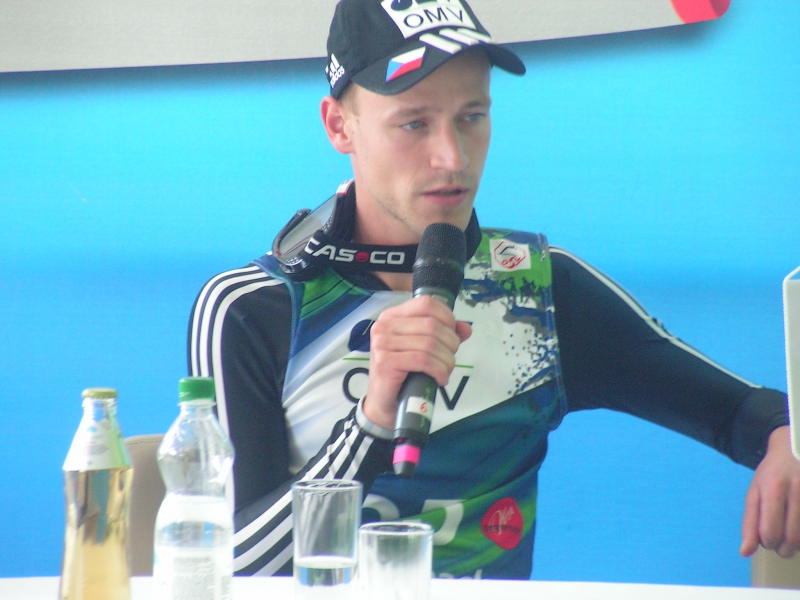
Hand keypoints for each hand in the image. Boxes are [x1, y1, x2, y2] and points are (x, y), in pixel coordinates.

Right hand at [362, 295, 471, 429]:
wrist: (385, 404)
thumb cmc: (405, 374)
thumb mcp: (425, 349)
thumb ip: (445, 334)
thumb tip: (466, 328)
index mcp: (393, 316)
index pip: (427, 303)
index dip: (447, 318)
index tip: (452, 336)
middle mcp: (384, 325)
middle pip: (432, 325)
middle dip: (450, 344)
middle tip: (449, 359)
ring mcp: (382, 343)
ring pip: (429, 344)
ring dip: (446, 360)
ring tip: (446, 371)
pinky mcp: (385, 362)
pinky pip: (423, 360)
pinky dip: (438, 370)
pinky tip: (440, 378)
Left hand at [740, 425, 799, 557]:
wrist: (796, 447)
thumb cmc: (772, 473)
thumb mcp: (754, 492)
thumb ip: (750, 522)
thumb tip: (745, 552)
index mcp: (773, 488)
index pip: (770, 533)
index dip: (767, 543)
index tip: (767, 537)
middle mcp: (797, 490)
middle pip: (791, 541)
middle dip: (783, 548)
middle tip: (780, 541)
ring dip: (797, 545)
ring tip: (791, 535)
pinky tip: (799, 525)